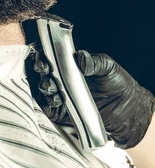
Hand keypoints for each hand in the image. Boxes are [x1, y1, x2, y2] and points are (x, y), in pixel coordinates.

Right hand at [32, 47, 154, 149]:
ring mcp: (60, 95)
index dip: (43, 55)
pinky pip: (48, 107)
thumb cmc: (118, 84)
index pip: (50, 57)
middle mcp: (62, 79)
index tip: (44, 55)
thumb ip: (94, 62)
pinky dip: (48, 103)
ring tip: (54, 87)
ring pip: (43, 89)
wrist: (126, 109)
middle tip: (45, 69)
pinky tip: (57, 99)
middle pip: (42, 73)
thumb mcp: (108, 67)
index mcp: (70, 65)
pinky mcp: (60, 112)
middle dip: (40, 70)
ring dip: (45, 87)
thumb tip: (80, 58)